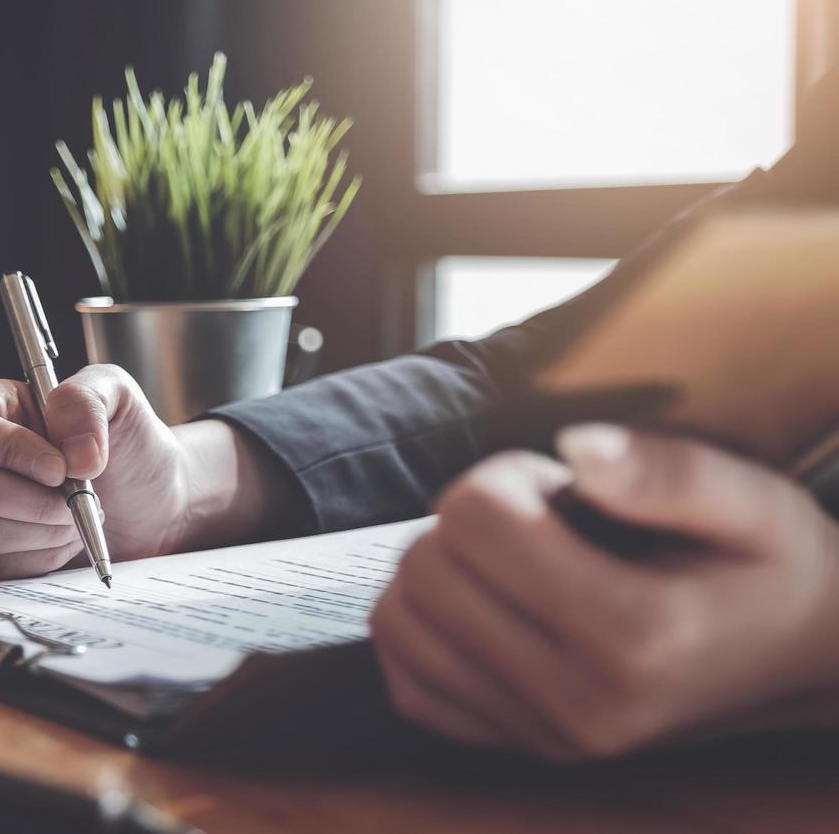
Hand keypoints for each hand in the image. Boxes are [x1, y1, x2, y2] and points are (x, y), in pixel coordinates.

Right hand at [0, 365, 198, 578]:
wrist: (153, 506)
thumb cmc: (127, 445)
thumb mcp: (118, 397)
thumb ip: (87, 401)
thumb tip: (71, 453)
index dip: (2, 447)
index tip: (57, 467)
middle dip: (34, 500)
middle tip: (77, 493)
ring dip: (44, 528)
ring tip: (74, 513)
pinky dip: (43, 555)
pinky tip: (64, 536)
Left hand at [370, 424, 838, 760]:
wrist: (797, 661)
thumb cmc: (767, 566)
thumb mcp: (751, 500)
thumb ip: (665, 471)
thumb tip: (573, 446)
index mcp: (636, 636)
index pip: (475, 519)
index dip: (504, 474)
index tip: (559, 486)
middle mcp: (580, 704)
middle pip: (427, 569)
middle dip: (467, 517)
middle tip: (537, 521)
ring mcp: (541, 737)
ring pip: (398, 623)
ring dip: (439, 568)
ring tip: (515, 562)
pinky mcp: (512, 748)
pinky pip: (404, 680)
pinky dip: (421, 628)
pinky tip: (482, 603)